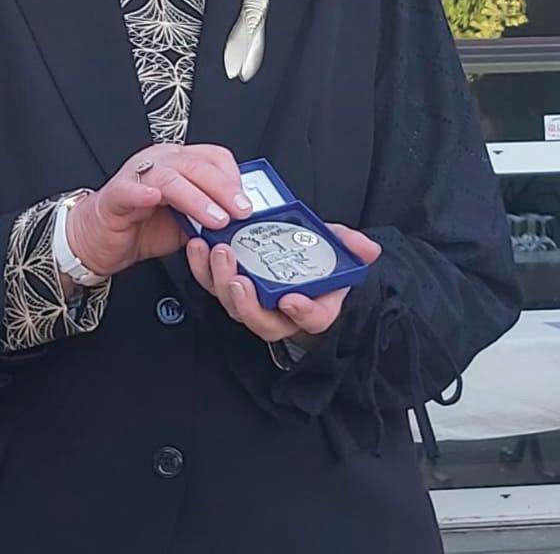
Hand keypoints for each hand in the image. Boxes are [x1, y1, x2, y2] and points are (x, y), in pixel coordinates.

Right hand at [65, 144, 252, 277]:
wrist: (99, 239)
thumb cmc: (142, 226)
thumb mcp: (186, 223)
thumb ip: (208, 217)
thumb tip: (239, 223)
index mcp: (179, 163)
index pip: (213, 157)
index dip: (233, 179)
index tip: (247, 204)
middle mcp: (159, 161)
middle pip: (197, 165)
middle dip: (224, 189)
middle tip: (240, 211)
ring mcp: (136, 175)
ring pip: (170, 176)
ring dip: (196, 197)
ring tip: (214, 218)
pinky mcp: (115, 194)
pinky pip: (130, 189)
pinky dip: (143, 192)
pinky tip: (154, 198)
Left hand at [186, 223, 381, 342]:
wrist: (295, 258)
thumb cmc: (316, 261)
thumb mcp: (338, 251)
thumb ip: (350, 248)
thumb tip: (368, 249)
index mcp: (313, 309)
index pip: (312, 320)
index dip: (303, 312)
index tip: (292, 299)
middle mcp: (280, 314)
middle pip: (262, 321)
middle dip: (247, 302)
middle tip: (240, 278)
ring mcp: (252, 303)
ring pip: (233, 305)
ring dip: (222, 281)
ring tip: (217, 253)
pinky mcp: (229, 287)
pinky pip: (214, 285)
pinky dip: (203, 268)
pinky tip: (199, 246)